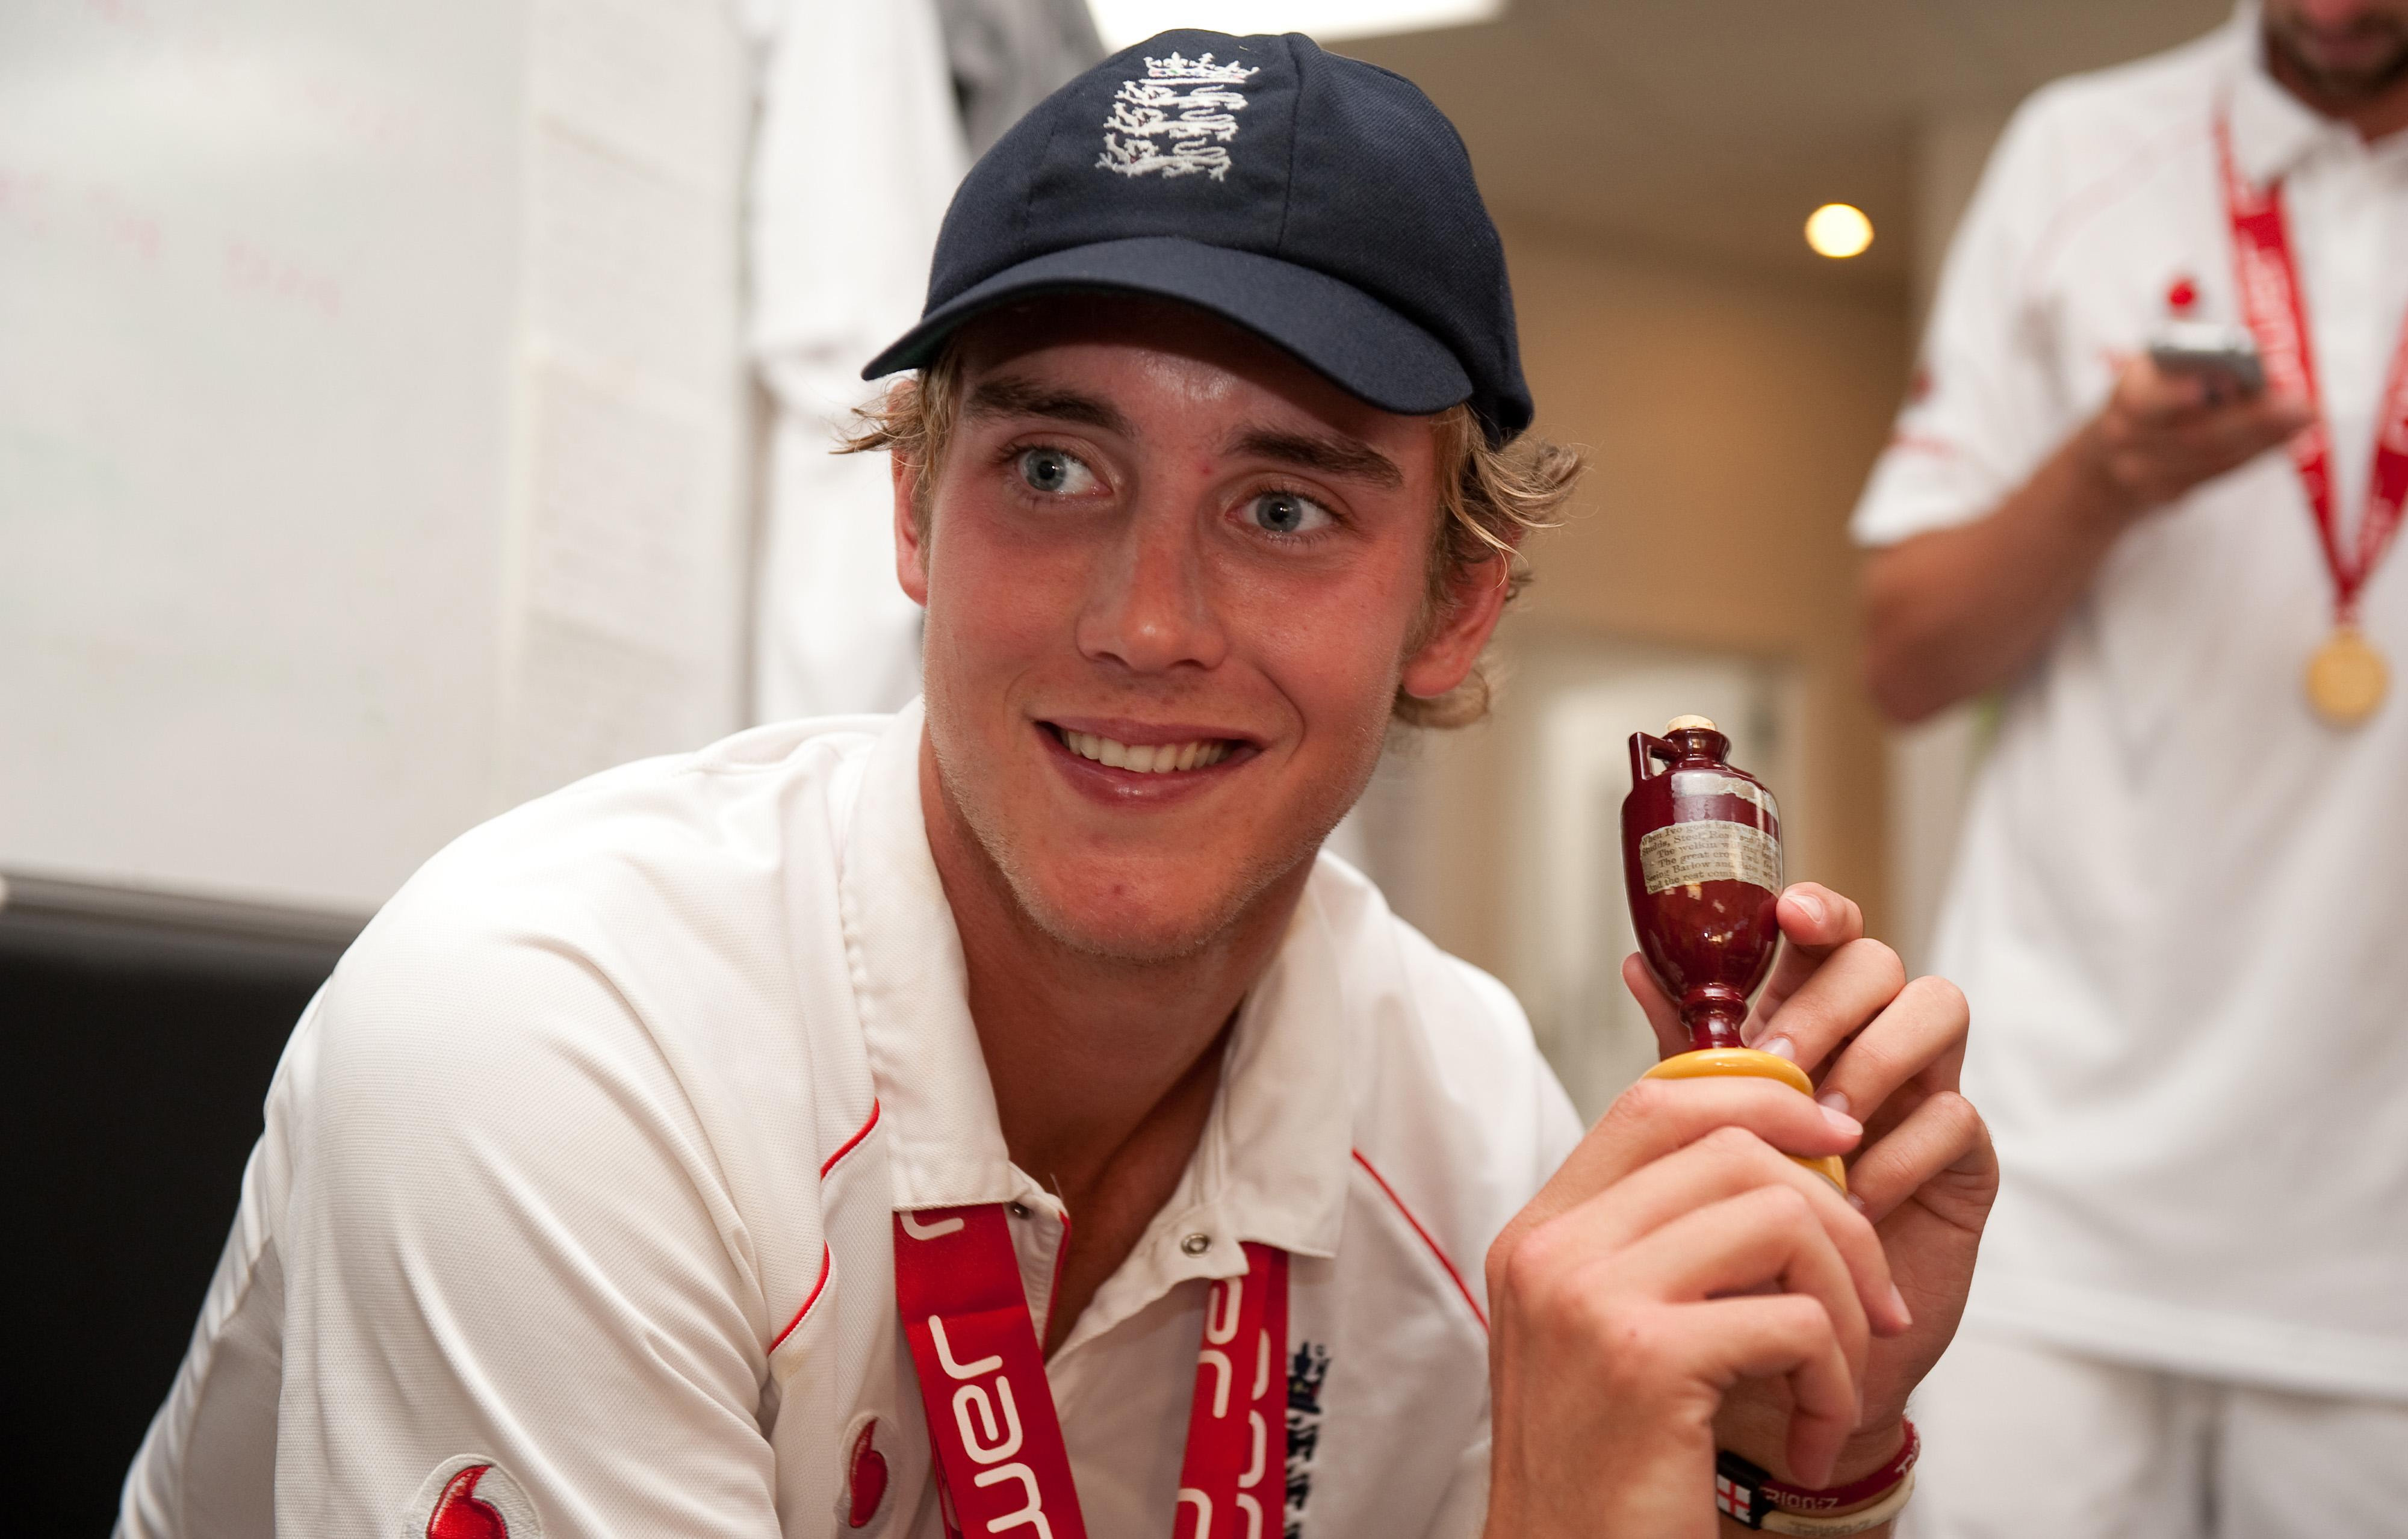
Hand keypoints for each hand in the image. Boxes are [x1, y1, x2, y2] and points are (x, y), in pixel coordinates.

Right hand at [1482, 912, 1919, 1536]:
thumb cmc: (1607, 1471)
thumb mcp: (1608, 1335)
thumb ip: (1659, 1247)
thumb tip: (1781, 1164)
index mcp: (1541, 1234)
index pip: (1656, 1103)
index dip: (1760, 1097)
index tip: (1836, 1141)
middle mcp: (1553, 1250)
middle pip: (1732, 1150)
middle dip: (1838, 1217)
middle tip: (1875, 1298)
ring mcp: (1591, 1298)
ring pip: (1779, 1218)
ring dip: (1846, 1305)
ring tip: (1836, 1381)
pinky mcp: (1646, 1358)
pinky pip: (1796, 1323)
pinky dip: (1833, 1384)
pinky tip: (1811, 1441)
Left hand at [1625, 884, 1996, 1499]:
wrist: (1787, 1352)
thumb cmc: (1741, 1227)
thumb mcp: (1702, 1128)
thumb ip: (1685, 1047)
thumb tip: (1635, 961)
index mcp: (1807, 1023)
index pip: (1829, 935)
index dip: (1820, 909)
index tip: (1788, 916)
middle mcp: (1870, 1044)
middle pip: (1881, 961)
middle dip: (1827, 1004)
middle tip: (1780, 1065)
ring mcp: (1923, 1095)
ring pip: (1939, 1010)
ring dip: (1875, 1058)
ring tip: (1825, 1125)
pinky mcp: (1965, 1162)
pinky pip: (1954, 1116)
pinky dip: (1899, 1151)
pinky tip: (1855, 1198)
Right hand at [2079, 354, 2313, 519]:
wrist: (2107, 456)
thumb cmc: (2153, 396)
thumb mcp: (2163, 369)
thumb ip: (2197, 366)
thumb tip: (2248, 370)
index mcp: (2126, 393)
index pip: (2143, 399)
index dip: (2172, 396)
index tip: (2203, 389)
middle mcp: (2125, 436)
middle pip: (2192, 436)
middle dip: (2250, 421)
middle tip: (2298, 407)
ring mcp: (2141, 471)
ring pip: (2211, 458)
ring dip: (2262, 438)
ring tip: (2303, 418)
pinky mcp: (2163, 493)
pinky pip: (2215, 473)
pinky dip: (2252, 453)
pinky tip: (2283, 437)